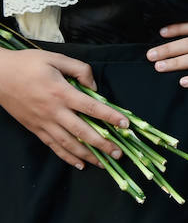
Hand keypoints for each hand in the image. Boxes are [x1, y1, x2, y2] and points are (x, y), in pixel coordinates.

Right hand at [0, 48, 129, 169]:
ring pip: (68, 143)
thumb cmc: (27, 64)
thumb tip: (94, 87)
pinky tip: (79, 164)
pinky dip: (67, 157)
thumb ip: (80, 70)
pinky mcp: (34, 129)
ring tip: (104, 163)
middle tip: (119, 153)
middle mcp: (53, 111)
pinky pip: (53, 146)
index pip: (92, 107)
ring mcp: (43, 123)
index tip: (126, 125)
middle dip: (102, 144)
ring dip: (88, 155)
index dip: (110, 116)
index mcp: (61, 92)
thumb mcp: (56, 58)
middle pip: (82, 131)